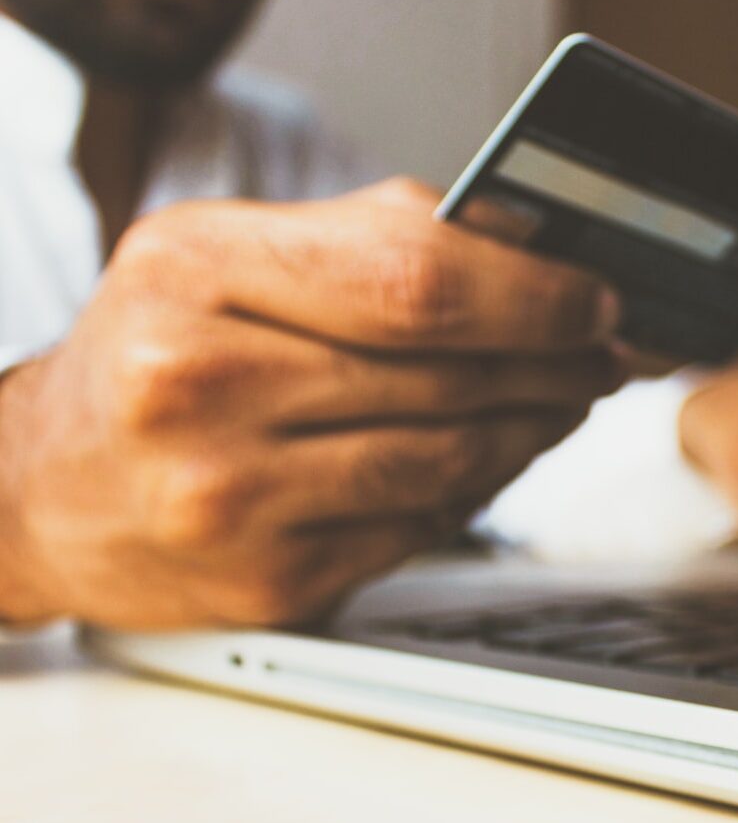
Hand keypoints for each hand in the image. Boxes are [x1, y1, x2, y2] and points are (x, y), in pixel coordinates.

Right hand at [0, 179, 623, 628]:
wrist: (39, 490)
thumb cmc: (140, 361)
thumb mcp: (216, 258)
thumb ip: (361, 241)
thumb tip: (516, 248)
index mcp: (193, 274)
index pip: (414, 279)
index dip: (531, 292)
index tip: (591, 298)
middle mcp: (199, 387)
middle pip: (444, 375)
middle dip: (552, 365)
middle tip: (596, 354)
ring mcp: (230, 499)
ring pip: (444, 463)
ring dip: (527, 433)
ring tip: (556, 404)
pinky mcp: (265, 581)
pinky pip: (414, 531)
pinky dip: (470, 493)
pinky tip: (485, 462)